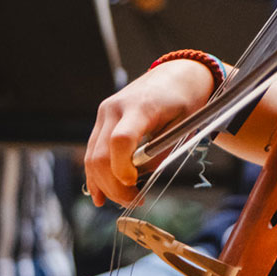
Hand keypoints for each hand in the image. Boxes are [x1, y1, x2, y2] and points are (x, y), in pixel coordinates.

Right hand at [84, 60, 216, 205]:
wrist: (176, 74)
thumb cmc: (184, 99)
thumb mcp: (185, 125)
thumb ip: (162, 152)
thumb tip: (141, 179)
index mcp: (140, 106)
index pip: (121, 140)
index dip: (123, 167)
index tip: (134, 185)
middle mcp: (115, 108)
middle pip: (100, 155)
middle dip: (114, 185)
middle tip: (133, 201)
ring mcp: (104, 113)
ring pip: (91, 156)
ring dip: (103, 184)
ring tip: (123, 200)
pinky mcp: (102, 120)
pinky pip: (92, 151)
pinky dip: (96, 174)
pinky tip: (101, 194)